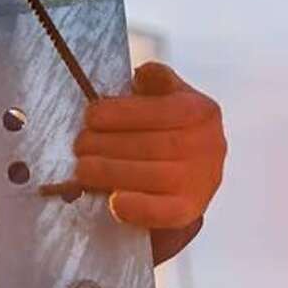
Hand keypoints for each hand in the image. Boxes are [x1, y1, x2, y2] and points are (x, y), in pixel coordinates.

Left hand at [72, 62, 225, 228]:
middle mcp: (208, 145)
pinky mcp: (191, 210)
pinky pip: (165, 213)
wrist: (190, 172)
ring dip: (111, 173)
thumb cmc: (168, 128)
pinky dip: (138, 208)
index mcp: (201, 111)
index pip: (160, 111)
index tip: (91, 117)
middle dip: (107, 145)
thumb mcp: (167, 96)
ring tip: (83, 169)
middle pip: (153, 145)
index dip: (121, 114)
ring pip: (153, 177)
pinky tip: (114, 201)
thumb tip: (142, 75)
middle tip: (79, 146)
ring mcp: (202, 181)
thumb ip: (156, 82)